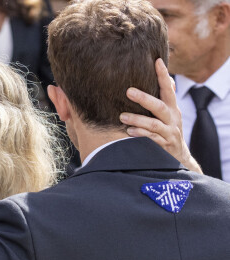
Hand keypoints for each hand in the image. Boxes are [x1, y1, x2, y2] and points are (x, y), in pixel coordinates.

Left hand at [120, 58, 201, 173]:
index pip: (168, 89)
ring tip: (122, 116)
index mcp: (172, 108)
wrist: (179, 156)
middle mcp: (172, 119)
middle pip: (160, 106)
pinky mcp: (165, 145)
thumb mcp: (170, 114)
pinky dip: (141, 135)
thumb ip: (166, 98)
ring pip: (154, 124)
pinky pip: (152, 139)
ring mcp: (169, 133)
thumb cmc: (169, 131)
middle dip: (145, 98)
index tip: (156, 61)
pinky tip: (129, 132)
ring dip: (138, 119)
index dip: (163, 75)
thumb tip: (166, 78)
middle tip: (128, 91)